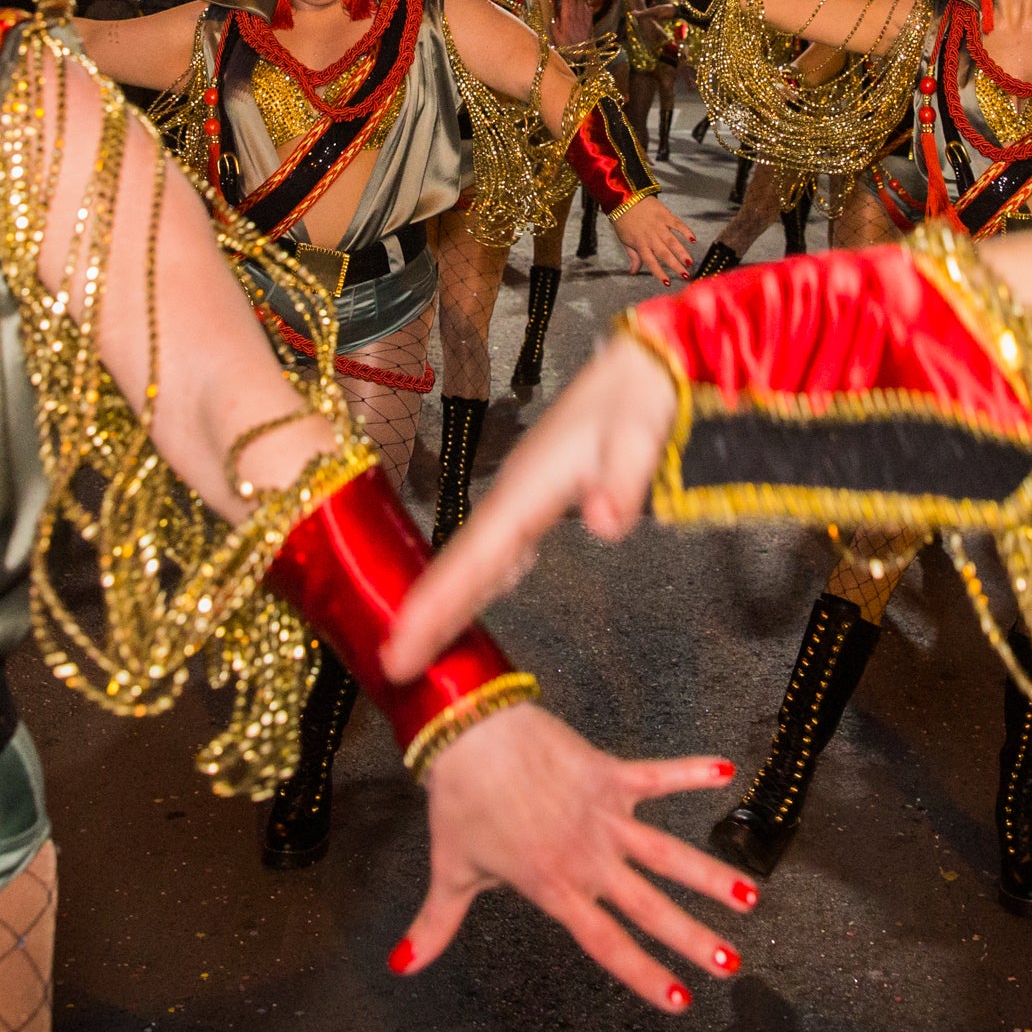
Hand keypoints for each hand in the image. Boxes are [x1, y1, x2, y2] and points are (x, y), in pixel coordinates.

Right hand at [387, 333, 677, 678]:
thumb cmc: (637, 398)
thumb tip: (606, 526)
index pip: (474, 556)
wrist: (638, 366)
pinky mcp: (540, 495)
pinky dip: (478, 576)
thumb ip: (622, 479)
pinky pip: (499, 546)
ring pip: (477, 557)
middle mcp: (515, 493)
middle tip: (392, 664)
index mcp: (528, 486)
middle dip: (427, 613)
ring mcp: (524, 494)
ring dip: (446, 598)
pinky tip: (478, 594)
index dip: (436, 603)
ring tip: (417, 644)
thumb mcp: (640, 432)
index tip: (402, 645)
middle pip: (463, 562)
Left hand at [401, 704, 753, 1011]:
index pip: (606, 942)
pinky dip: (690, 770)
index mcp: (553, 887)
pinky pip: (657, 774)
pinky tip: (725, 770)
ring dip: (709, 875)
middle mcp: (587, 858)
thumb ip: (436, 924)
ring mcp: (602, 816)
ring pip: (667, 853)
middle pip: (649, 907)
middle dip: (693, 938)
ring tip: (749, 897)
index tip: (679, 1000)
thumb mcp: (450, 869)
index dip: (643, 974)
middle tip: (732, 963)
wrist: (465, 734)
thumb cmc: (459, 800)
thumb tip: (402, 964)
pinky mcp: (608, 773)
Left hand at [611, 192, 694, 278]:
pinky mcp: (664, 214)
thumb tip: (633, 272)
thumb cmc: (623, 220)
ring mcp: (658, 225)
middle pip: (664, 253)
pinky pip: (677, 223)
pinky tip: (693, 239)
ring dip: (682, 252)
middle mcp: (650, 236)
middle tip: (685, 275)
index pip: (651, 262)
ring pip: (672, 241)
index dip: (659, 273)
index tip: (668, 283)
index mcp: (640, 244)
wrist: (624, 197)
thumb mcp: (625, 240)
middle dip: (675, 265)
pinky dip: (685, 231)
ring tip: (690, 262)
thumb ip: (633, 256)